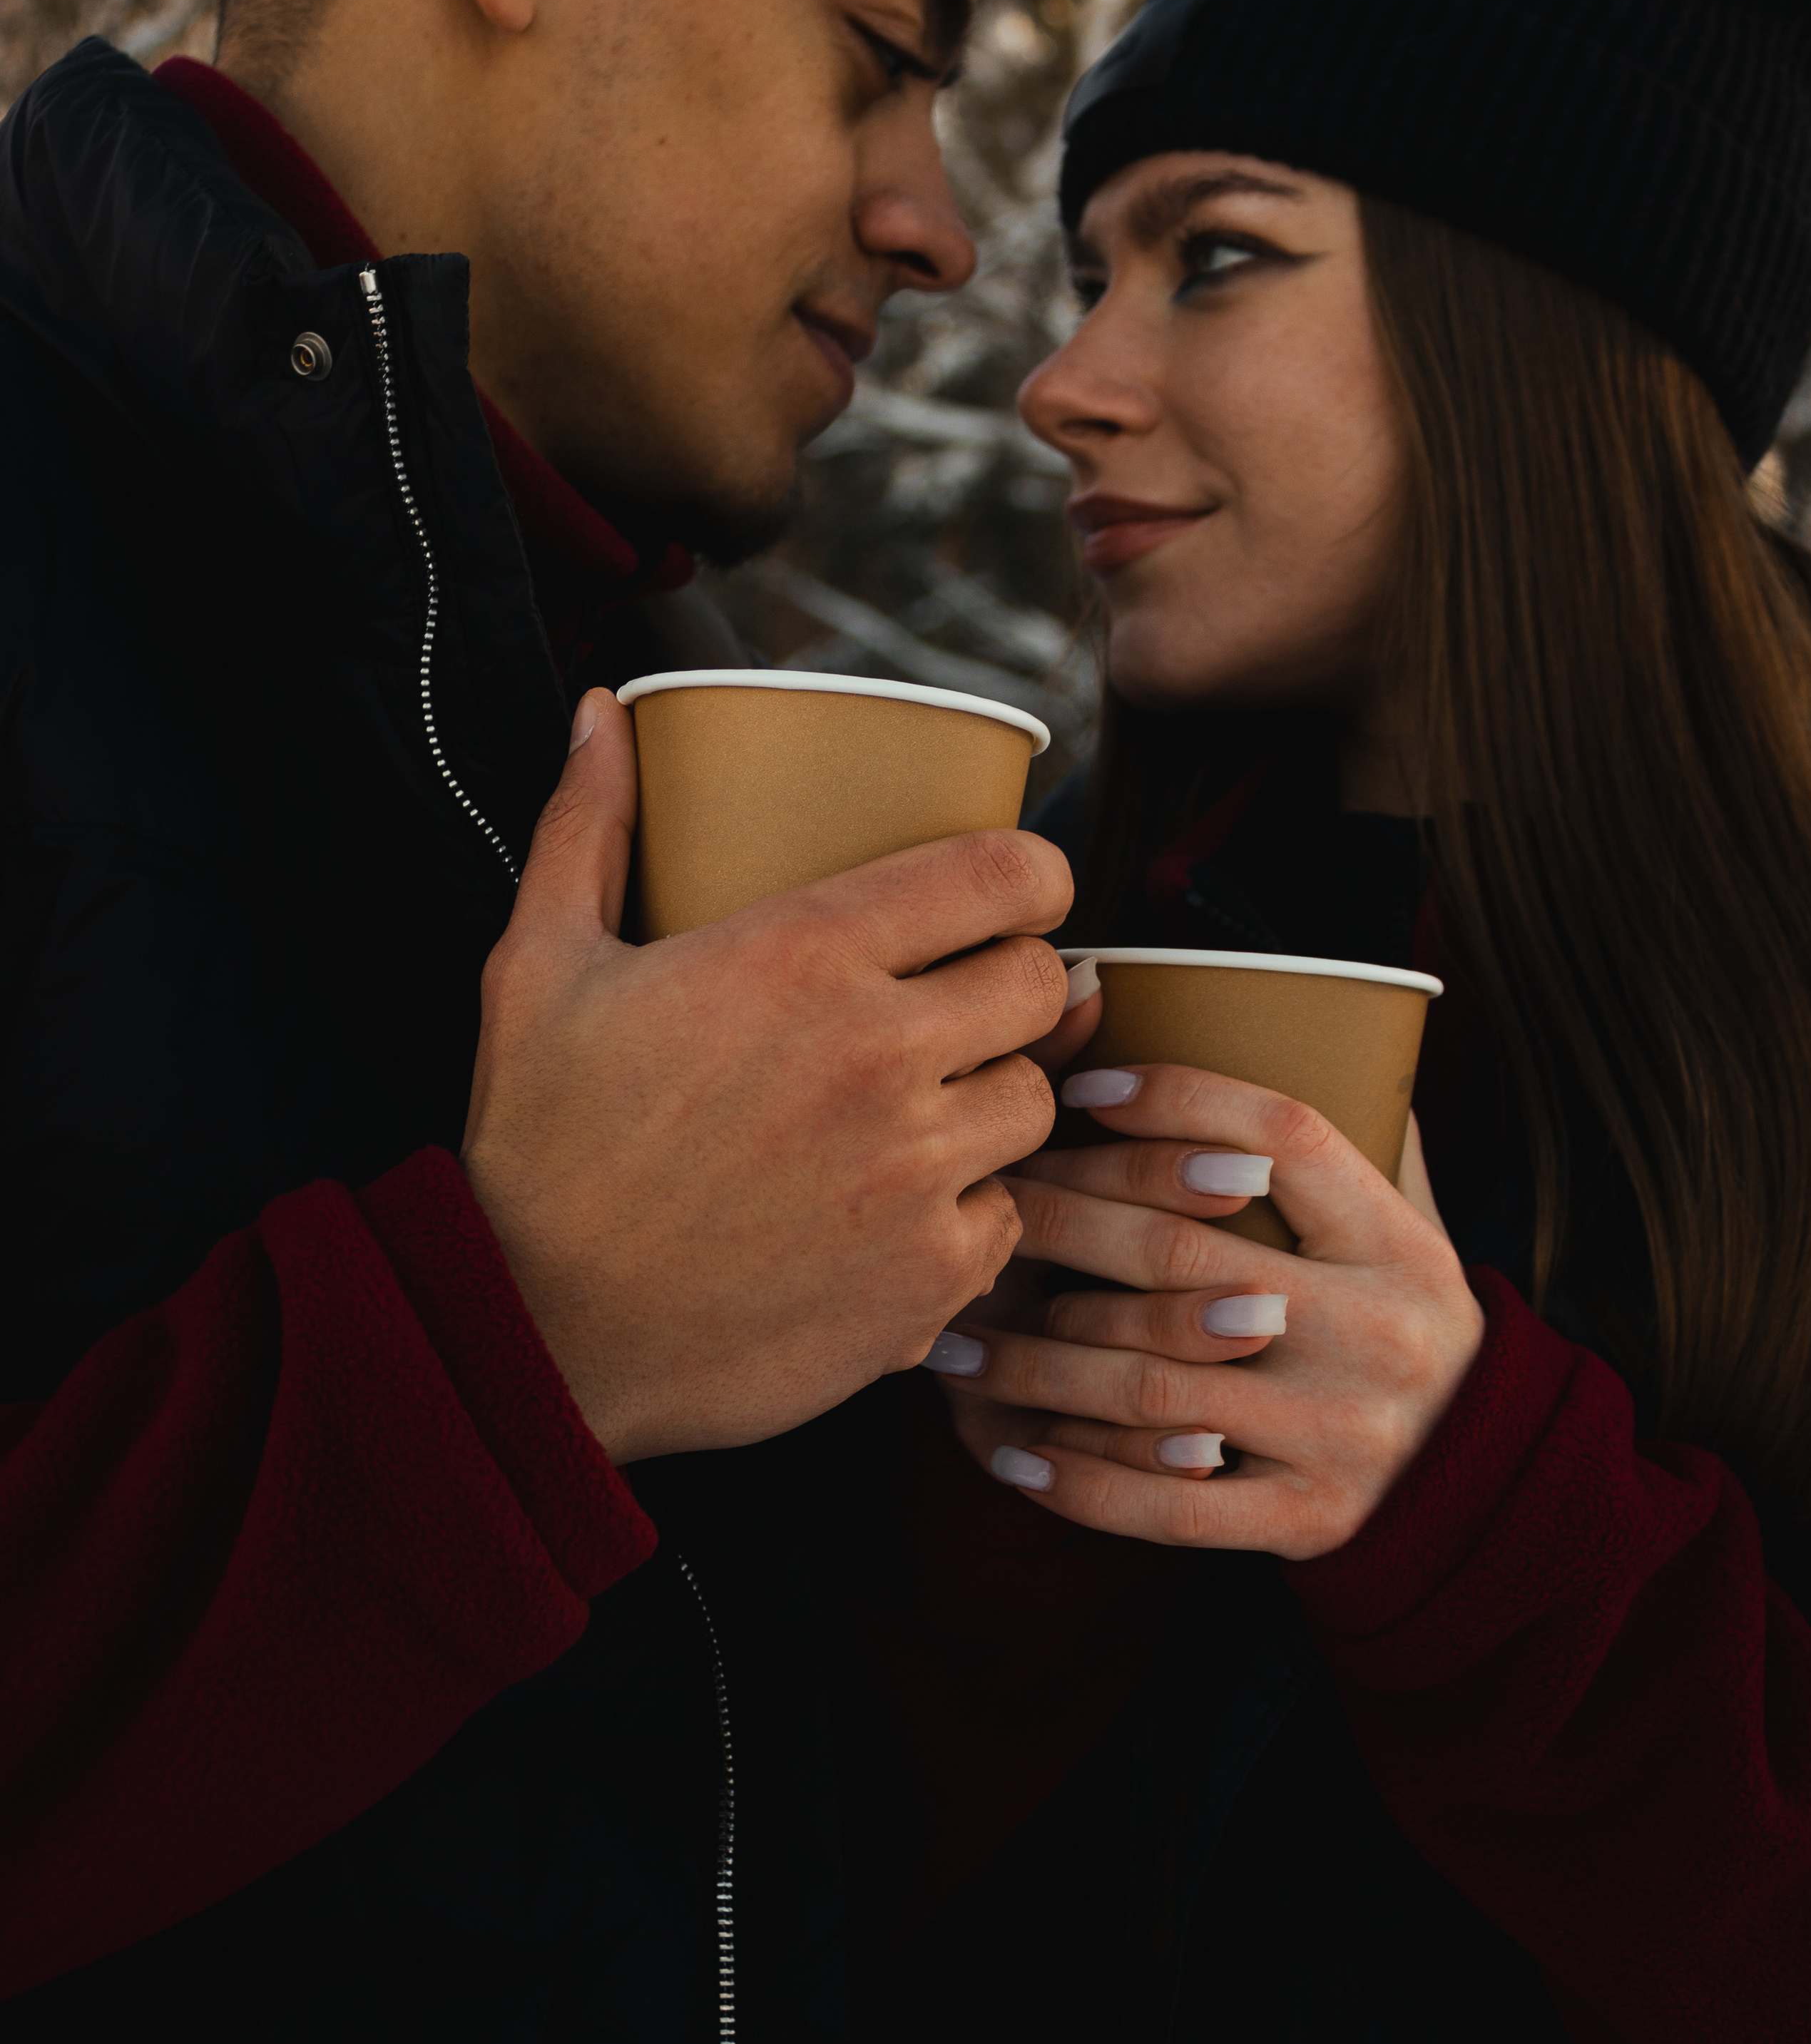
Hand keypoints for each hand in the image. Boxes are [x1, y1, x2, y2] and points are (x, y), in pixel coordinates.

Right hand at [462, 690, 1071, 1460]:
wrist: (535, 1332)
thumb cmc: (538, 1144)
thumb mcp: (538, 964)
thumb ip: (587, 826)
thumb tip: (602, 711)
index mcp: (802, 956)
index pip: (1003, 874)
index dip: (1031, 874)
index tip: (1012, 891)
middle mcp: (880, 1057)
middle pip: (1042, 984)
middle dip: (1013, 981)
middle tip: (959, 1001)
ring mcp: (914, 1176)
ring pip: (1035, 1102)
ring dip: (993, 1097)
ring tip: (921, 1107)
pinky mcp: (928, 1281)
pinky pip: (1007, 1217)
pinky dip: (968, 1211)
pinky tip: (896, 1208)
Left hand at [928, 1067, 1483, 1558]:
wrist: (1488, 1478)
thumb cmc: (1408, 1316)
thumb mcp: (1412, 1220)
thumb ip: (1358, 1131)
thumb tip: (1283, 1000)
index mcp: (1400, 1241)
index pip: (1285, 1137)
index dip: (1177, 1100)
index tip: (1081, 1085)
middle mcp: (1374, 1332)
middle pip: (1183, 1256)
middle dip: (1059, 1224)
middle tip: (980, 1203)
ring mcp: (1339, 1434)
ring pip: (1153, 1386)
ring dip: (1034, 1363)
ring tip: (953, 1339)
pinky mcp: (1308, 1521)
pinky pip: (1170, 1506)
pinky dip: (1082, 1482)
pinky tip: (1011, 1455)